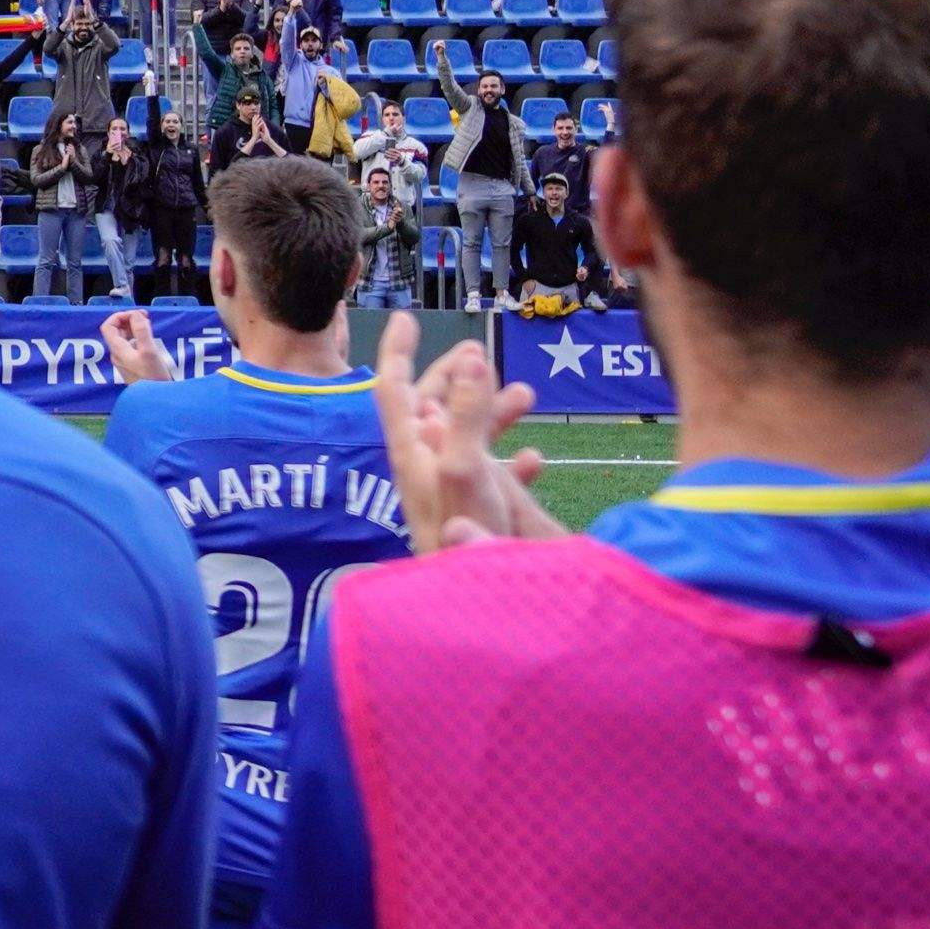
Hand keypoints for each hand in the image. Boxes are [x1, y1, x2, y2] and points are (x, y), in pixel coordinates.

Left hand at [99, 308, 177, 386]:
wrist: (157, 400)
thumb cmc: (153, 378)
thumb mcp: (149, 351)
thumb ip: (141, 331)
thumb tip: (135, 315)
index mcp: (118, 350)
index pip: (108, 326)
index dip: (119, 316)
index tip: (136, 314)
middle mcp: (118, 355)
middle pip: (116, 331)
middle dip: (129, 320)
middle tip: (145, 317)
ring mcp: (125, 362)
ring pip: (124, 339)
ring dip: (134, 328)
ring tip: (148, 325)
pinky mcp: (133, 366)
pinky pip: (131, 346)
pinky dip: (138, 338)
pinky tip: (149, 339)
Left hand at [372, 309, 561, 551]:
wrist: (484, 612)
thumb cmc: (465, 541)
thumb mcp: (467, 467)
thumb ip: (468, 415)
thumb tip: (470, 358)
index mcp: (414, 454)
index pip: (394, 389)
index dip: (396, 350)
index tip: (404, 316)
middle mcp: (426, 472)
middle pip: (434, 411)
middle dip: (457, 377)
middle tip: (478, 349)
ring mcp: (450, 497)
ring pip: (467, 443)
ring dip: (492, 415)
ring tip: (528, 394)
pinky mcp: (475, 522)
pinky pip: (491, 482)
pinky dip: (511, 463)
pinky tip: (535, 460)